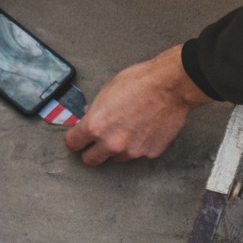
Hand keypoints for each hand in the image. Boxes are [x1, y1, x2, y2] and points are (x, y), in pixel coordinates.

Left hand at [64, 45, 210, 166]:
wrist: (170, 86)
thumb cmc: (140, 82)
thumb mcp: (108, 89)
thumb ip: (96, 108)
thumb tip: (89, 115)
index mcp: (95, 126)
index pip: (73, 143)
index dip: (75, 138)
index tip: (79, 137)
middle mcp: (111, 143)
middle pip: (90, 160)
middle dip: (92, 151)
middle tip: (99, 140)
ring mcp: (132, 151)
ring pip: (115, 158)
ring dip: (117, 149)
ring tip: (129, 129)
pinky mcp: (150, 153)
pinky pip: (138, 153)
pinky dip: (139, 145)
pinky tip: (146, 129)